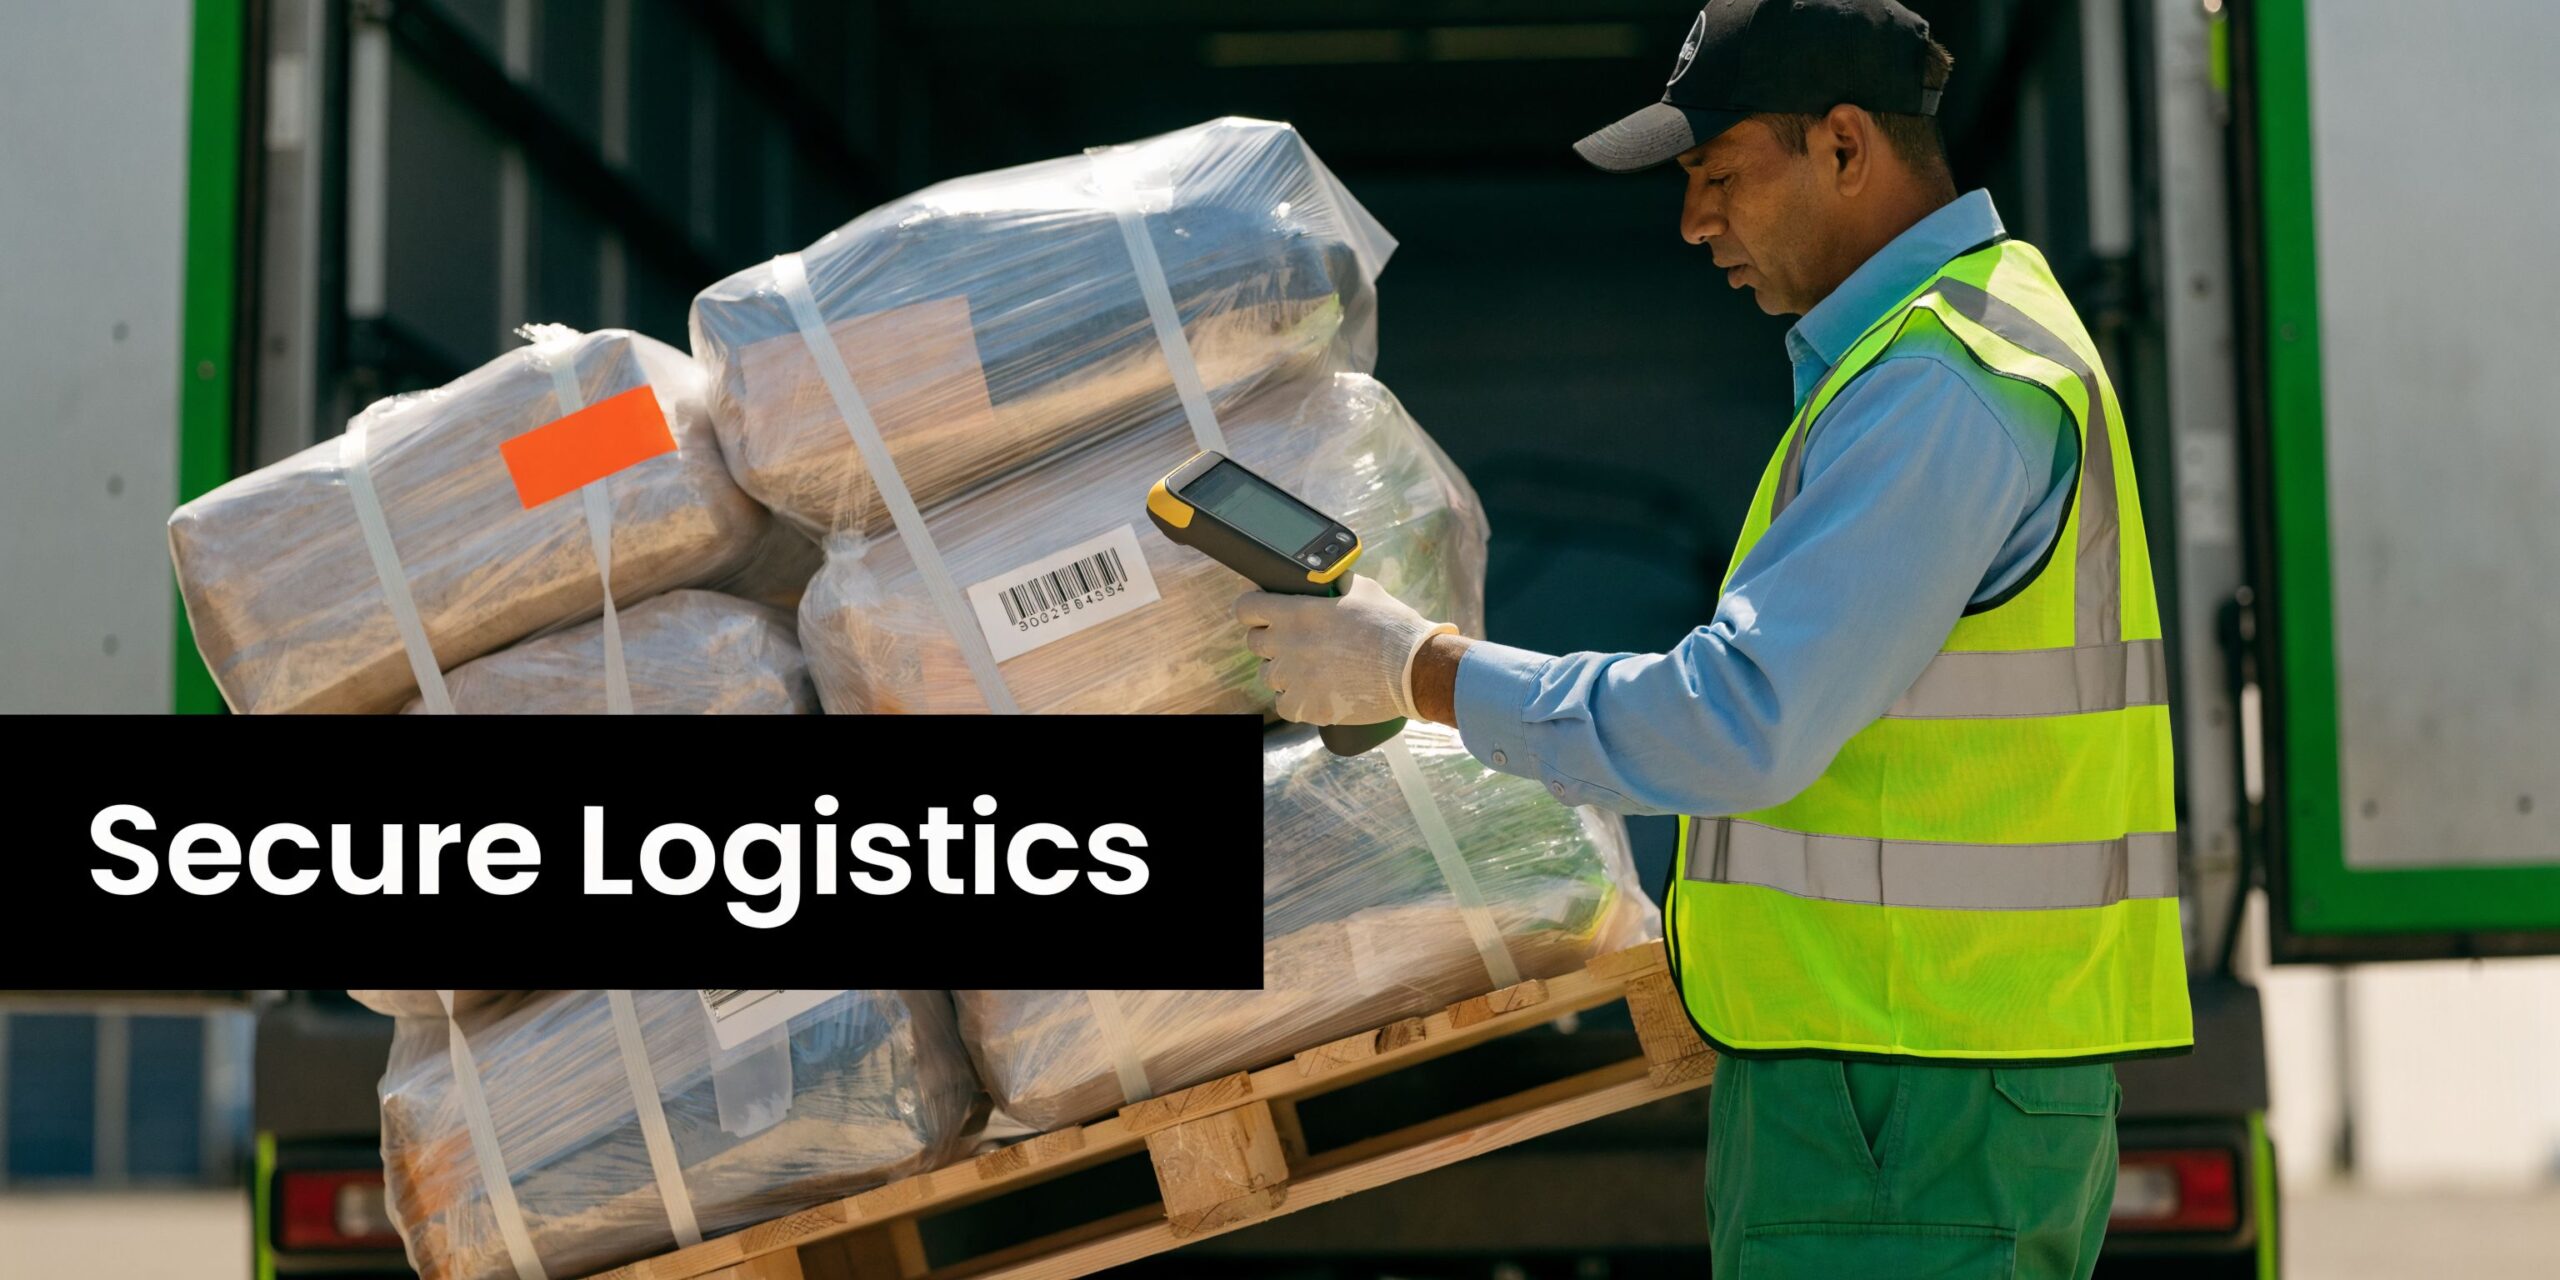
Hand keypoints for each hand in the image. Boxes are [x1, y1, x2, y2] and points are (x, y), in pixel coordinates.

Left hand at [1234, 575, 1457, 725]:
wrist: (1413, 669)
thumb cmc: (1390, 626)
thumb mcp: (1362, 589)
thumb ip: (1335, 583)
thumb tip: (1329, 579)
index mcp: (1295, 612)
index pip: (1246, 609)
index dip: (1254, 609)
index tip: (1263, 613)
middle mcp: (1287, 645)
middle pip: (1254, 644)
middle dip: (1271, 641)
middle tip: (1297, 642)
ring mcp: (1294, 679)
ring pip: (1268, 676)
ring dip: (1284, 672)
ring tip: (1311, 669)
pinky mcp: (1306, 707)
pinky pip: (1284, 705)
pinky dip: (1295, 701)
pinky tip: (1313, 693)